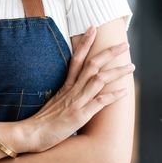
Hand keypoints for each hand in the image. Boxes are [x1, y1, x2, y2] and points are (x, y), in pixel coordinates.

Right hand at [18, 25, 133, 153]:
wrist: (30, 134)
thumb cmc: (42, 121)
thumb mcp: (54, 102)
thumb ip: (65, 95)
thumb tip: (75, 91)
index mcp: (65, 85)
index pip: (76, 58)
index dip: (86, 42)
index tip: (93, 28)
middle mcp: (72, 90)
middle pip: (92, 64)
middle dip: (110, 52)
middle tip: (125, 44)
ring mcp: (76, 101)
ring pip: (99, 80)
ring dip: (117, 71)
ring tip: (131, 66)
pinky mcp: (79, 115)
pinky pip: (99, 102)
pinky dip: (113, 95)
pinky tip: (124, 91)